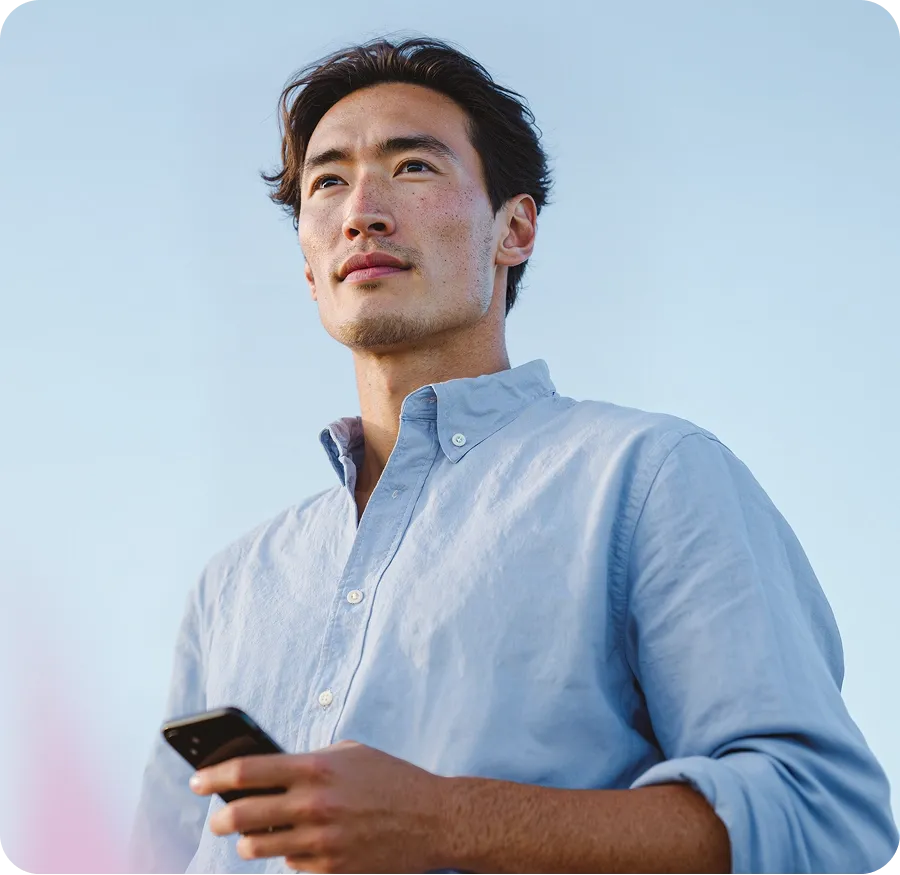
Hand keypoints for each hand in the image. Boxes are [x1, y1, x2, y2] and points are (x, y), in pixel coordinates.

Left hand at [189, 739, 453, 872]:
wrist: (432, 819)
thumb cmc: (392, 779)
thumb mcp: (351, 753)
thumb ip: (311, 760)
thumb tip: (272, 770)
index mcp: (316, 767)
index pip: (248, 772)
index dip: (213, 776)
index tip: (196, 780)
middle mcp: (313, 804)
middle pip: (241, 815)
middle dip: (219, 818)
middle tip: (216, 818)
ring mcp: (320, 841)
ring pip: (258, 847)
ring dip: (248, 841)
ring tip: (251, 835)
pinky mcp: (330, 869)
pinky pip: (290, 865)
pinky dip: (288, 855)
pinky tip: (299, 845)